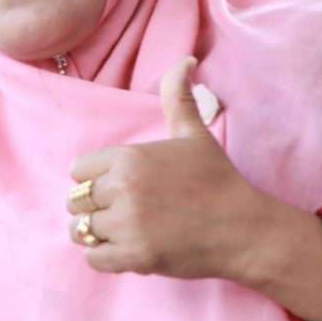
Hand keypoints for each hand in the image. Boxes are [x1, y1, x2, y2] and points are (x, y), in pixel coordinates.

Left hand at [67, 58, 321, 320]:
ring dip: (99, 234)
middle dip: (95, 208)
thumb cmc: (218, 181)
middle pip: (75, 201)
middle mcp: (123, 188)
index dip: (95, 180)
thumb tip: (184, 61)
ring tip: (128, 232)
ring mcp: (127, 224)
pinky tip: (131, 249)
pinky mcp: (134, 256)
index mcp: (129, 158)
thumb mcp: (195, 135)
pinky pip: (93, 259)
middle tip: (127, 213)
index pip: (77, 170)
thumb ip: (178, 98)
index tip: (121, 187)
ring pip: (81, 231)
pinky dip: (107, 258)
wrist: (246, 230)